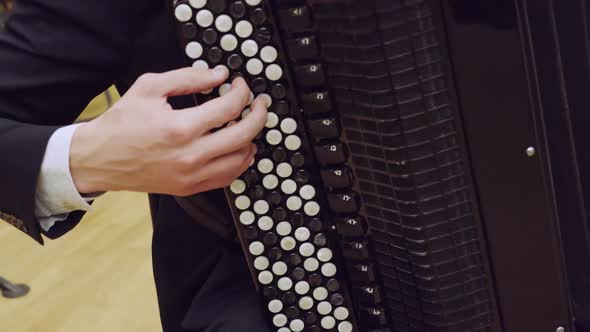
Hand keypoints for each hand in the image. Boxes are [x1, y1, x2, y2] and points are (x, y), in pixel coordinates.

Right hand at [70, 67, 267, 195]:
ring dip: (250, 139)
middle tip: (258, 103)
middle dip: (258, 114)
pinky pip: (227, 177)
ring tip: (246, 124)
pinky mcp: (190, 188)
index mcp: (180, 127)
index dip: (242, 92)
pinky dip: (239, 161)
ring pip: (241, 159)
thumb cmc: (121, 124)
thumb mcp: (149, 87)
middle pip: (244, 134)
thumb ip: (187, 78)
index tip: (240, 85)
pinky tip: (237, 148)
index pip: (230, 107)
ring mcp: (191, 176)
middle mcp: (189, 155)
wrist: (99, 159)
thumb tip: (218, 75)